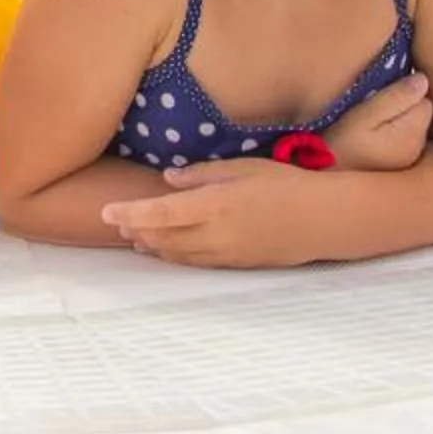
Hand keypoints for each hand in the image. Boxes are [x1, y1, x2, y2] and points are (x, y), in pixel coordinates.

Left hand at [101, 157, 316, 267]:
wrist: (325, 220)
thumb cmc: (286, 184)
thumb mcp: (243, 168)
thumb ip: (202, 175)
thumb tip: (168, 179)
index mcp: (216, 204)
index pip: (161, 212)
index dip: (131, 214)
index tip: (107, 212)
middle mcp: (217, 233)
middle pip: (163, 236)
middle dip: (136, 230)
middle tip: (114, 222)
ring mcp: (227, 253)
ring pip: (178, 254)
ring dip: (153, 245)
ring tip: (134, 238)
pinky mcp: (238, 265)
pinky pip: (197, 263)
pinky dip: (175, 256)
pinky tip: (166, 250)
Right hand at [323, 71, 432, 171]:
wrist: (324, 179)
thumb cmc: (339, 145)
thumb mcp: (362, 115)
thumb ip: (395, 97)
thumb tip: (423, 80)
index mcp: (412, 134)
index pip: (425, 100)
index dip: (404, 93)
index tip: (380, 96)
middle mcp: (417, 149)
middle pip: (421, 114)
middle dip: (403, 107)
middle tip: (371, 112)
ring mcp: (410, 160)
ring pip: (413, 126)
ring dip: (398, 121)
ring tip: (369, 126)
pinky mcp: (401, 167)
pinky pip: (405, 141)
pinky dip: (393, 136)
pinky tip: (372, 141)